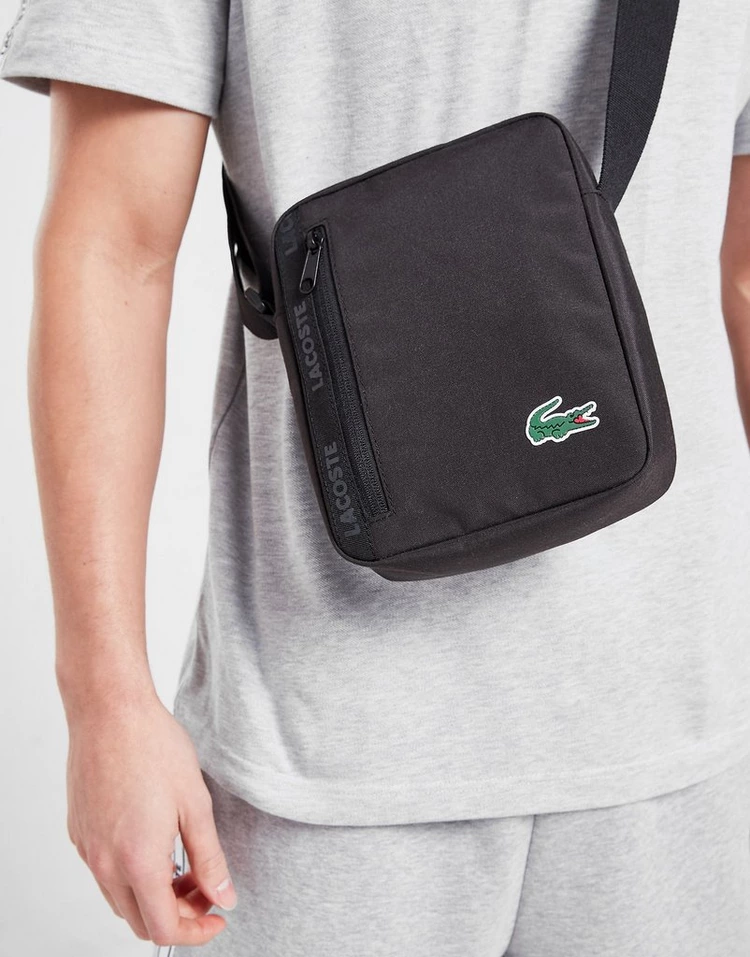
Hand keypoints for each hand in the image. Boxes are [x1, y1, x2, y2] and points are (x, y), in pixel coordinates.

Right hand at [65, 688, 236, 946]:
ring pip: (120, 899)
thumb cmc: (154, 747)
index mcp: (137, 861)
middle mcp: (105, 863)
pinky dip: (131, 875)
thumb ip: (210, 858)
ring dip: (153, 896)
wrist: (110, 710)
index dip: (196, 932)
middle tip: (205, 887)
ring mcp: (87, 848)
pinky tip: (155, 843)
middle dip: (177, 915)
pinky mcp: (79, 831)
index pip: (164, 929)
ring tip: (183, 864)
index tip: (218, 915)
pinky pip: (104, 873)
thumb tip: (224, 896)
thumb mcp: (196, 803)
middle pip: (140, 921)